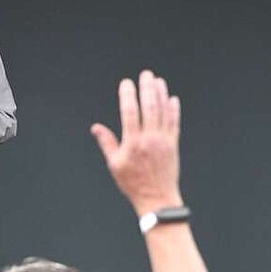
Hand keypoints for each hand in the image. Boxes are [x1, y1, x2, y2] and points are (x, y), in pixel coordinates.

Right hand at [91, 70, 182, 215]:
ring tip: (158, 81)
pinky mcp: (173, 144)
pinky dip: (173, 109)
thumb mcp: (114, 164)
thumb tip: (96, 127)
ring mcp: (163, 140)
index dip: (128, 95)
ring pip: (163, 111)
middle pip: (149, 107)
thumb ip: (107, 143)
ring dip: (161, 94)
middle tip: (145, 74)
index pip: (129, 112)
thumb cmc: (132, 183)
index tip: (126, 83)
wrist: (156, 197)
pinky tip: (172, 99)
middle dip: (147, 88)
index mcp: (132, 143)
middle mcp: (149, 139)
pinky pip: (174, 122)